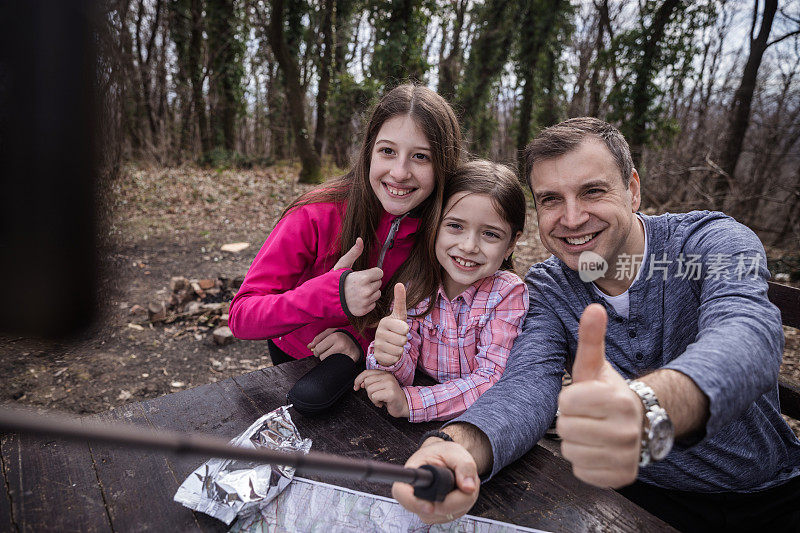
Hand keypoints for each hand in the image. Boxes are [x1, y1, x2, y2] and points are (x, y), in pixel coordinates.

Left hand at [307, 328, 360, 361]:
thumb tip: (309, 347)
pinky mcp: (349, 360)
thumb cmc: (341, 336)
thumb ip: (318, 338)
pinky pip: (334, 365)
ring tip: (334, 354)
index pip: (318, 349)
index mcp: (335, 336)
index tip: (320, 350)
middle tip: (329, 351)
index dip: (317, 351)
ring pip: (328, 362)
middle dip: (323, 355)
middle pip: (322, 357)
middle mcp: (341, 344)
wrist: (357, 342)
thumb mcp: (330, 332)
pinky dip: (333, 362)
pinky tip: (337, 358)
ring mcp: (346, 353)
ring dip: (328, 359)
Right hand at [333, 237, 382, 316]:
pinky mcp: (363, 311)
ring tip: (358, 291)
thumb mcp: (343, 264)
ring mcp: (365, 302)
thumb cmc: (335, 280)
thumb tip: (360, 239)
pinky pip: (373, 304)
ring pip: (377, 294)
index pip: (380, 273)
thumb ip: (354, 252)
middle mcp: (366, 290)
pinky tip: (358, 299)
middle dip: (371, 282)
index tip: (364, 275)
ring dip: (371, 292)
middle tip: (359, 283)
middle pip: (379, 283)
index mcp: (363, 278)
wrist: (326, 298)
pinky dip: (367, 302)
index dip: (372, 273)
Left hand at [354, 370, 408, 417]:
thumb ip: (371, 383)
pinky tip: (382, 403)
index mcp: (384, 373)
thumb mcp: (380, 387)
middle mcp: (387, 376)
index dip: (358, 380)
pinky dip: (376, 402)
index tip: (356, 387)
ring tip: (380, 400)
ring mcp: (390, 384)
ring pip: (370, 390)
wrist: (404, 405)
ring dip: (372, 398)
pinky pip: (374, 396)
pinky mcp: (390, 393)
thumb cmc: (391, 397)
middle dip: (368, 392)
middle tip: (376, 396)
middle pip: (367, 382)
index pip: (366, 373)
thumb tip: (360, 383)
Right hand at [372, 283, 409, 365]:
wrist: (386, 344)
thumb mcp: (399, 314)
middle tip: (397, 337)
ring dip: (400, 349)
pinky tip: (390, 352)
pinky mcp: (378, 355)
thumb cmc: (395, 327)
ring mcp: (377, 344)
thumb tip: (400, 283)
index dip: (406, 330)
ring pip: (399, 350)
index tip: (399, 328)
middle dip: (404, 340)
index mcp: (384, 321)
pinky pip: (394, 358)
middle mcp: (379, 332)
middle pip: (403, 340)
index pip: (404, 328)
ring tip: (394, 344)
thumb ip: (400, 300)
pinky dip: (395, 357)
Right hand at [392, 438, 478, 523]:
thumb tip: (469, 488)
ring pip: (450, 513)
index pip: (404, 495)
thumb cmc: (444, 453)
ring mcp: (425, 510)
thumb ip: (464, 466)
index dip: (416, 503)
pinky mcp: (436, 516)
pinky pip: (455, 515)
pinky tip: (459, 490)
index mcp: (412, 475)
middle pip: (439, 508)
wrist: (443, 459)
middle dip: (458, 496)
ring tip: (460, 481)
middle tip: (463, 477)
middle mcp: (414, 497)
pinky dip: (463, 504)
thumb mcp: (454, 452)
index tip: (430, 507)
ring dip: (462, 500)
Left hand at [556, 304, 642, 487]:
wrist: (640, 423)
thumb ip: (591, 339)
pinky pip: (582, 472)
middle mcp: (627, 429)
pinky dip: (585, 463)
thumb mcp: (596, 366)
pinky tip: (598, 450)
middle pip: (566, 428)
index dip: (569, 399)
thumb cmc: (608, 392)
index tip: (582, 397)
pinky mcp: (623, 477)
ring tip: (592, 432)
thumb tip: (594, 307)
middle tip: (587, 416)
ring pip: (571, 452)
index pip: (566, 402)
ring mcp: (627, 456)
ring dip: (575, 443)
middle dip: (570, 421)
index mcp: (618, 399)